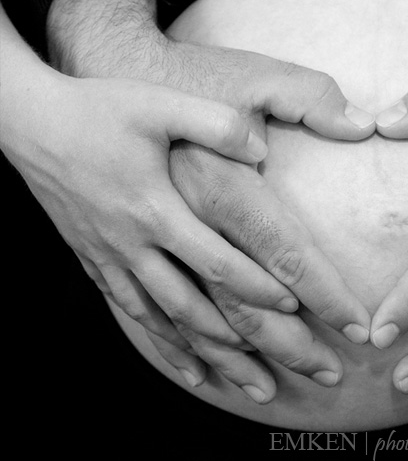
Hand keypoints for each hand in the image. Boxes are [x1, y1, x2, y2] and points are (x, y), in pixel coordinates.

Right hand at [2, 74, 295, 393]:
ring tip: (242, 386)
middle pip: (194, 310)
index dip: (256, 285)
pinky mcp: (95, 260)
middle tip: (284, 372)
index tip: (294, 305)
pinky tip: (187, 364)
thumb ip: (216, 124)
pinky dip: (162, 343)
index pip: (217, 261)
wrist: (30, 122)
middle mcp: (134, 245)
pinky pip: (132, 313)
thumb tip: (263, 149)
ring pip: (163, 322)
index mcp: (156, 209)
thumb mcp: (160, 105)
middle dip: (242, 345)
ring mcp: (112, 258)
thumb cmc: (98, 110)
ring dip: (205, 355)